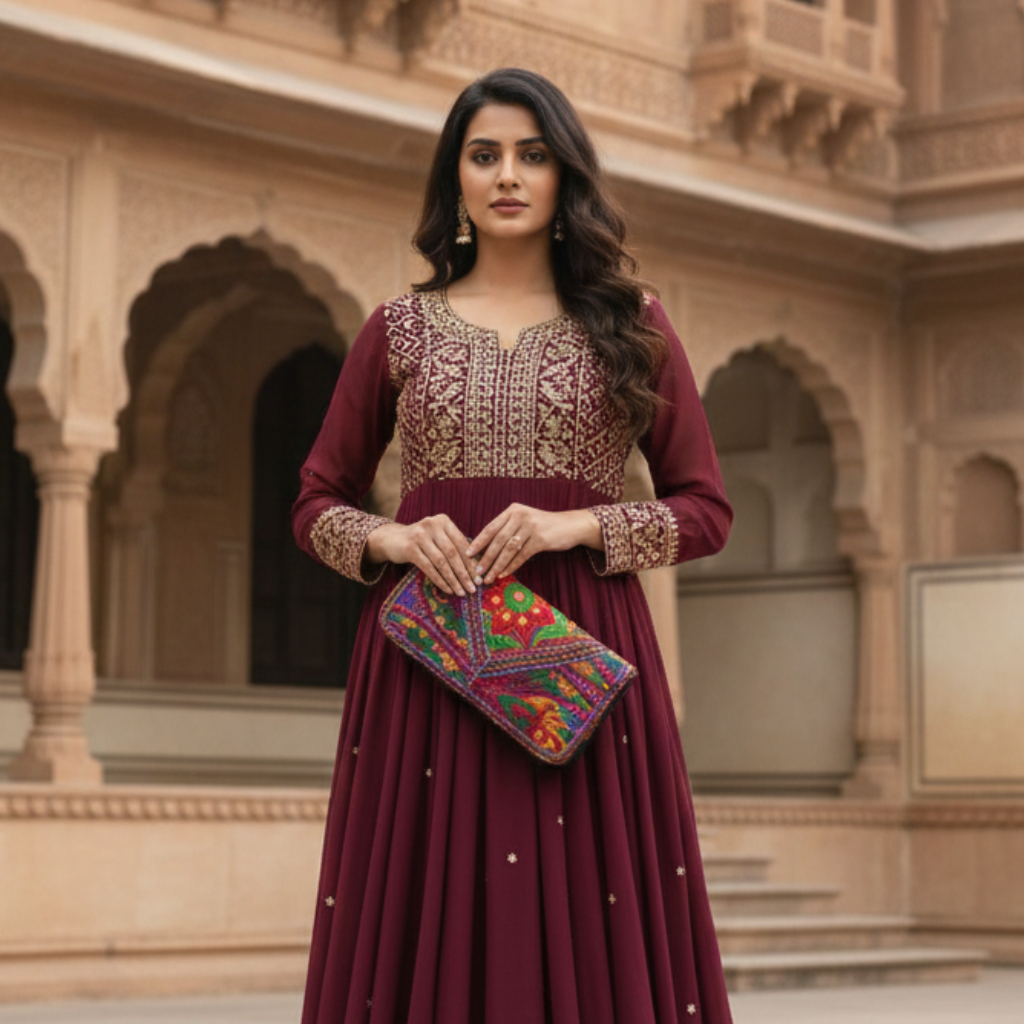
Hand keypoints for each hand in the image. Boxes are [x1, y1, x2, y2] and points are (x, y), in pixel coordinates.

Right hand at [365, 515, 477, 595]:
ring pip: (441, 562)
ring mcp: (420, 535)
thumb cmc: (421, 541)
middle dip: (464, 573)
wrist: (391, 539)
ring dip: (453, 579)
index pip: (461, 543)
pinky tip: (448, 589)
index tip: (480, 577)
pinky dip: (440, 580)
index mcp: (443, 521)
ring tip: (462, 591)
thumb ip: (453, 546)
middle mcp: (432, 525)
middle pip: (452, 553)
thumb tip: (476, 567)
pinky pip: (428, 568)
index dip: (472, 561)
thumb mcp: (437, 537)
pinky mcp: (410, 548)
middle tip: (473, 587)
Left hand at [466, 504, 602, 583]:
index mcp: (512, 510)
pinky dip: (511, 566)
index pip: (491, 527)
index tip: (467, 554)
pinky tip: (503, 574)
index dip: (478, 542)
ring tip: (488, 577)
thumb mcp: (524, 521)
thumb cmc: (544, 526)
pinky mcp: (541, 539)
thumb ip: (507, 530)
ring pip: (508, 550)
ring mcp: (531, 527)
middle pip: (498, 540)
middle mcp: (520, 516)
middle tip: (477, 571)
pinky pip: (522, 555)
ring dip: (496, 565)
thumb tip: (485, 549)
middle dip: (485, 557)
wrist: (570, 525)